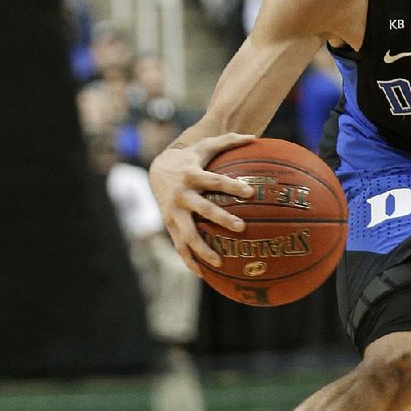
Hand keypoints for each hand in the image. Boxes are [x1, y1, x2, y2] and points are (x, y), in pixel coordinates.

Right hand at [149, 132, 256, 274]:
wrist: (157, 170)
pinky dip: (189, 261)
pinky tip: (204, 274)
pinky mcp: (169, 225)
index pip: (215, 181)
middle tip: (242, 227)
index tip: (250, 192)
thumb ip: (229, 140)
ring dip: (202, 249)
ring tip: (220, 262)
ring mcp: (174, 213)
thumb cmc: (189, 158)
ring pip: (188, 234)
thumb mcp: (205, 146)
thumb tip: (254, 136)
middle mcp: (182, 195)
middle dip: (222, 218)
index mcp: (193, 176)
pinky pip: (179, 246)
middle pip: (203, 209)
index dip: (232, 186)